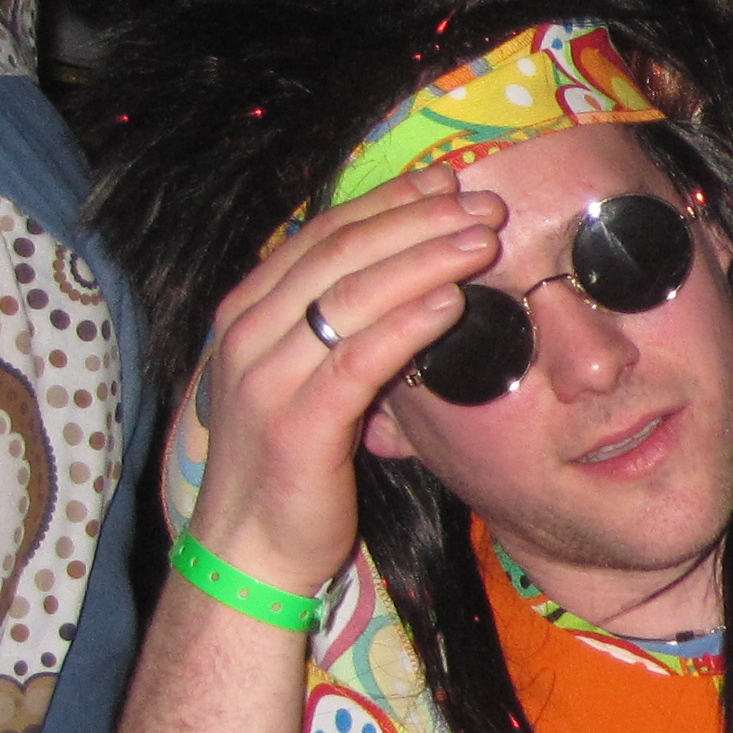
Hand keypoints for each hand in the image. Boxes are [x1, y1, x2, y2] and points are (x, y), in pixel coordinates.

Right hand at [187, 167, 507, 596]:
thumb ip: (341, 326)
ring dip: (424, 259)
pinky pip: (358, 361)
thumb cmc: (290, 460)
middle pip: (341, 251)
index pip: (324, 234)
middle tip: (484, 203)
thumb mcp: (308, 375)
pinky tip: (453, 302)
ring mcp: (264, 377)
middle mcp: (248, 333)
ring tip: (483, 239)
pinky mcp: (295, 424)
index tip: (449, 183)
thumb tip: (410, 273)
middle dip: (419, 220)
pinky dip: (407, 324)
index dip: (390, 202)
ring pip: (351, 295)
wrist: (248, 549)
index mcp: (249, 311)